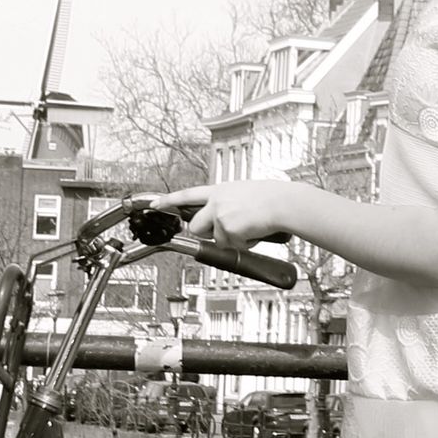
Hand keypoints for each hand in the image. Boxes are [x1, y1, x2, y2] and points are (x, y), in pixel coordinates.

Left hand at [144, 180, 299, 249]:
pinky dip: (244, 244)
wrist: (283, 204)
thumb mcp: (244, 192)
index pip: (187, 195)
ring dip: (230, 239)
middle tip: (224, 230)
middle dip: (206, 233)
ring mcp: (220, 216)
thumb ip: (228, 202)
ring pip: (216, 239)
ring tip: (249, 227)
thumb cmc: (272, 198)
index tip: (154, 204)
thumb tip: (225, 216)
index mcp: (219, 190)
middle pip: (195, 226)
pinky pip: (231, 246)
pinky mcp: (227, 230)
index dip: (169, 200)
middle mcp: (216, 202)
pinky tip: (254, 232)